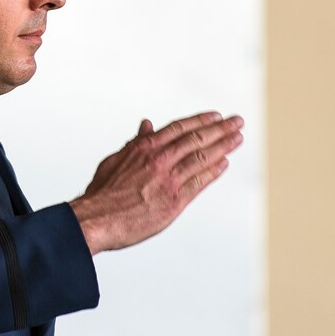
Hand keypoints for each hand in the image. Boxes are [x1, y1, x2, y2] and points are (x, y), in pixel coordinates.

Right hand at [69, 112, 244, 253]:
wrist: (97, 219)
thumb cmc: (103, 193)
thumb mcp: (116, 160)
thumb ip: (136, 143)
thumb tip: (146, 126)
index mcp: (145, 148)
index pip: (180, 128)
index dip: (201, 121)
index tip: (216, 116)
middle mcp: (160, 160)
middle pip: (197, 139)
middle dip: (220, 129)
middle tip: (237, 122)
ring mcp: (169, 180)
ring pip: (202, 158)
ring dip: (223, 146)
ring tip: (237, 138)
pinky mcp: (175, 201)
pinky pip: (199, 182)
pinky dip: (213, 172)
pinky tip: (224, 164)